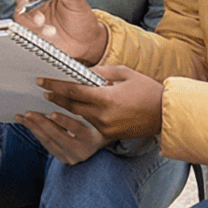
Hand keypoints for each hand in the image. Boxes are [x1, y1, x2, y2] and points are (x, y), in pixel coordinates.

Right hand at [14, 0, 104, 62]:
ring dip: (31, 21)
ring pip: (20, 12)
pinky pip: (24, 27)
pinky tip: (49, 33)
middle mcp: (38, 1)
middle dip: (26, 5)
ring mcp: (34, 15)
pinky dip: (34, 30)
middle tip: (39, 17)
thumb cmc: (82, 19)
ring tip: (48, 29)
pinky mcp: (32, 28)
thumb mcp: (78, 3)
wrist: (84, 42)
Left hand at [19, 62, 163, 160]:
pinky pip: (88, 126)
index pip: (74, 91)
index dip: (56, 85)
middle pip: (71, 106)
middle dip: (55, 98)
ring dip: (63, 111)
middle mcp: (103, 115)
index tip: (42, 81)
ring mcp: (106, 128)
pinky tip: (69, 114)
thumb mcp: (125, 73)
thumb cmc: (147, 90)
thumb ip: (101, 72)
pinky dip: (77, 119)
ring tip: (50, 103)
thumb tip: (82, 71)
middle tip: (43, 90)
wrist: (165, 114)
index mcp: (107, 98)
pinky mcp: (109, 136)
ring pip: (78, 118)